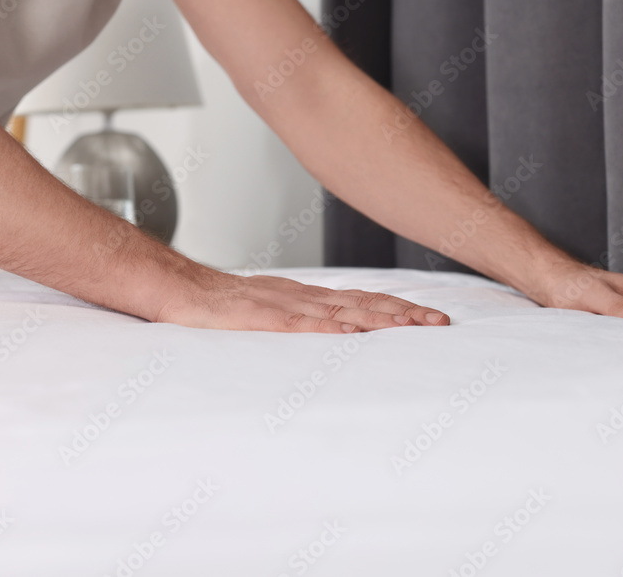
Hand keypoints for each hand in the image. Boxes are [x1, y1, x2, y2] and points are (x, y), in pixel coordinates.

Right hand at [156, 272, 450, 332]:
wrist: (183, 289)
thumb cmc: (225, 304)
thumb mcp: (275, 308)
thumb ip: (306, 317)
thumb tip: (339, 329)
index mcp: (310, 296)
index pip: (365, 300)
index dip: (399, 308)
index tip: (430, 317)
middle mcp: (306, 297)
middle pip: (365, 303)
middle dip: (405, 313)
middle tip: (439, 322)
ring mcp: (286, 305)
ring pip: (343, 311)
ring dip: (380, 319)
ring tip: (412, 327)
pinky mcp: (264, 319)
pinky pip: (301, 324)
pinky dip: (329, 328)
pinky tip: (351, 333)